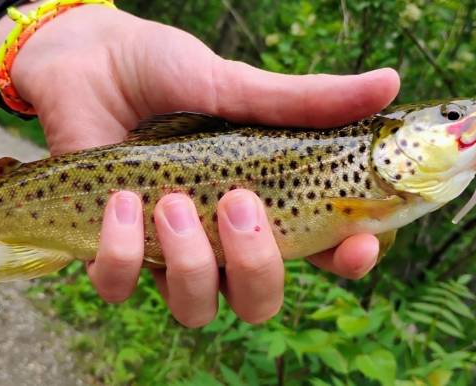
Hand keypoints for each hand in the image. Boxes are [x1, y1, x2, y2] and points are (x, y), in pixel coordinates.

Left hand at [3, 5, 398, 325]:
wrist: (87, 61)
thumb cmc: (165, 70)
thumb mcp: (234, 82)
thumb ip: (301, 100)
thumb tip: (388, 82)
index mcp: (263, 201)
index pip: (322, 253)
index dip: (347, 262)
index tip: (355, 244)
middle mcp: (219, 238)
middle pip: (258, 301)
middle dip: (256, 268)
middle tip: (238, 203)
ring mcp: (166, 249)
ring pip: (195, 308)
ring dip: (189, 263)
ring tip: (169, 201)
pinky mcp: (111, 250)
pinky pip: (120, 287)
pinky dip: (121, 254)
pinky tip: (119, 203)